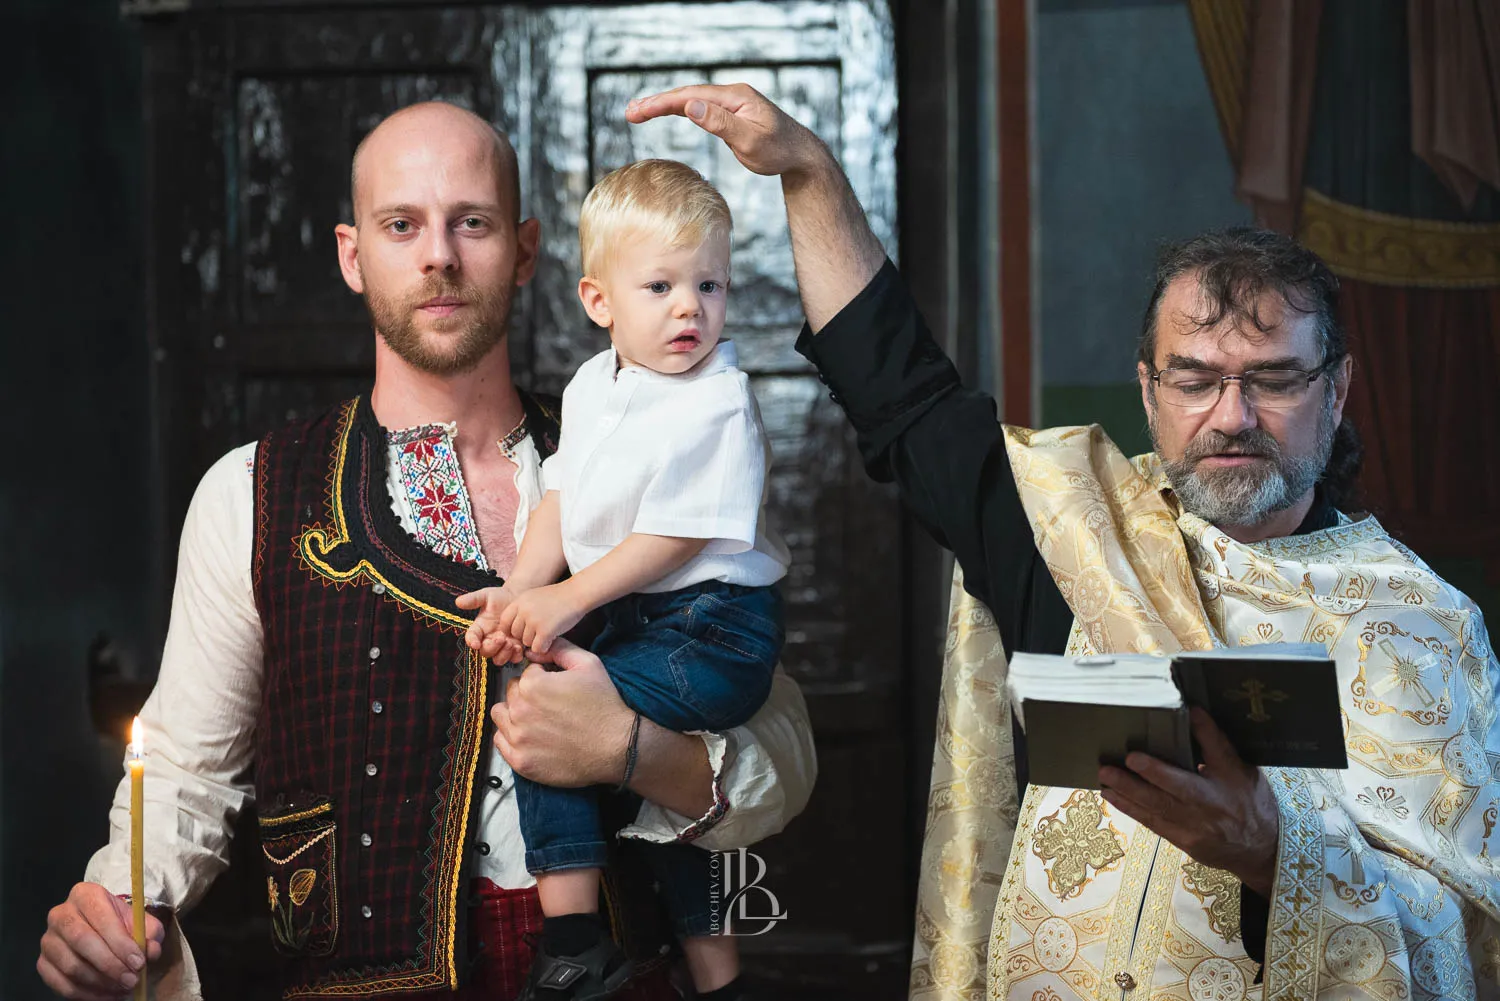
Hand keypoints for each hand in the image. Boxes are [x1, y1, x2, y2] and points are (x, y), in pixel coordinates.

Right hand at [38, 882, 165, 999]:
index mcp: (85, 895)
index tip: (138, 962)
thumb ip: (149, 934)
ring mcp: (48, 940)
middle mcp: (61, 914)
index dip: (120, 942)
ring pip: (71, 966)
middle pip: (82, 941)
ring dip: (100, 982)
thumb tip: (150, 952)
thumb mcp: (140, 922)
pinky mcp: (43, 963)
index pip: (101, 917)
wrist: (100, 930)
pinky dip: (87, 994)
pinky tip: (107, 995)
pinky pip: (62, 984)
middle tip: (131, 980)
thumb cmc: (121, 923)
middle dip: (110, 965)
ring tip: (123, 988)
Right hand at [455, 585, 523, 663]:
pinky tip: (519, 647)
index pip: (471, 637)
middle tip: (501, 638)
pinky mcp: (515, 648)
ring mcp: (502, 646)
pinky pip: (514, 658)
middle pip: (485, 652)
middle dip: (492, 647)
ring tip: (511, 643)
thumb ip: (473, 599)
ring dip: (503, 654)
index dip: (472, 641)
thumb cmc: (501, 596)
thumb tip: (458, 602)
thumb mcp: (486, 595)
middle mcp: (489, 639)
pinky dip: (515, 656)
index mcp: (480, 628)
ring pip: (498, 659)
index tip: (475, 643)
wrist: (520, 597)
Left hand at [491, 638, 634, 787]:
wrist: (616, 747)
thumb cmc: (604, 704)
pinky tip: (531, 736)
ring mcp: (518, 738)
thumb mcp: (589, 664)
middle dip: (526, 694)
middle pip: (511, 693)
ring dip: (514, 714)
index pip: (525, 673)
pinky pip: (500, 742)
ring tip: (538, 720)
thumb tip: (536, 647)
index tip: (556, 689)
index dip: (542, 678)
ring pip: (501, 715)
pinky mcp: (520, 761)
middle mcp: (520, 711)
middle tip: (549, 705)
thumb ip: (560, 648)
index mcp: (532, 685)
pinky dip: (511, 737)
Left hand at [498, 582, 586, 654]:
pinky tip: (551, 639)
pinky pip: (537, 648)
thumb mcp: (534, 596)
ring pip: (526, 643)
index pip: (504, 622)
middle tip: (539, 632)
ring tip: (548, 632)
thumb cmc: (559, 597)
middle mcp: (523, 611)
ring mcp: (533, 621)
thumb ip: (522, 609)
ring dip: (537, 642)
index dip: (511, 630)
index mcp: (519, 601)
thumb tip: (512, 629)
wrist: (577, 593)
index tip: (521, 632)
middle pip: (515, 635)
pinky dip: (545, 647)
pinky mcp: (545, 631)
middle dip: (526, 636)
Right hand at [626, 83, 830, 178]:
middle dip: (656, 102)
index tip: (640, 111)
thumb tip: (692, 106)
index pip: (691, 95)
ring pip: (691, 99)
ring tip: (637, 111)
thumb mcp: (751, 142)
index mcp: (735, 97)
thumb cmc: (779, 151)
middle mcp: (731, 95)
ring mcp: (730, 103)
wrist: (800, 154)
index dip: (663, 103)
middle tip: (629, 112)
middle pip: (687, 94)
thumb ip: (721, 124)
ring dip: (663, 105)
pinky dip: (678, 109)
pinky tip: (663, 111)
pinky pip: (699, 108)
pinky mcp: (730, 113)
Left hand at [1098, 708, 1279, 896]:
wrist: (1263, 849)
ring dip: (1127, 792)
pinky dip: (1132, 809)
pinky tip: (1113, 796)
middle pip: (1177, 788)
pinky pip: (1154, 824)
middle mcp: (1214, 804)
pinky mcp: (1185, 841)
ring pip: (1158, 808)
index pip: (1218, 752)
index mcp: (1231, 780)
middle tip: (1117, 762)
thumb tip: (1193, 712)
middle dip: (1145, 775)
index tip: (1182, 719)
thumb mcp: (1243, 770)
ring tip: (1104, 777)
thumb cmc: (1251, 801)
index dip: (1203, 733)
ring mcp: (1198, 827)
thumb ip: (1217, 745)